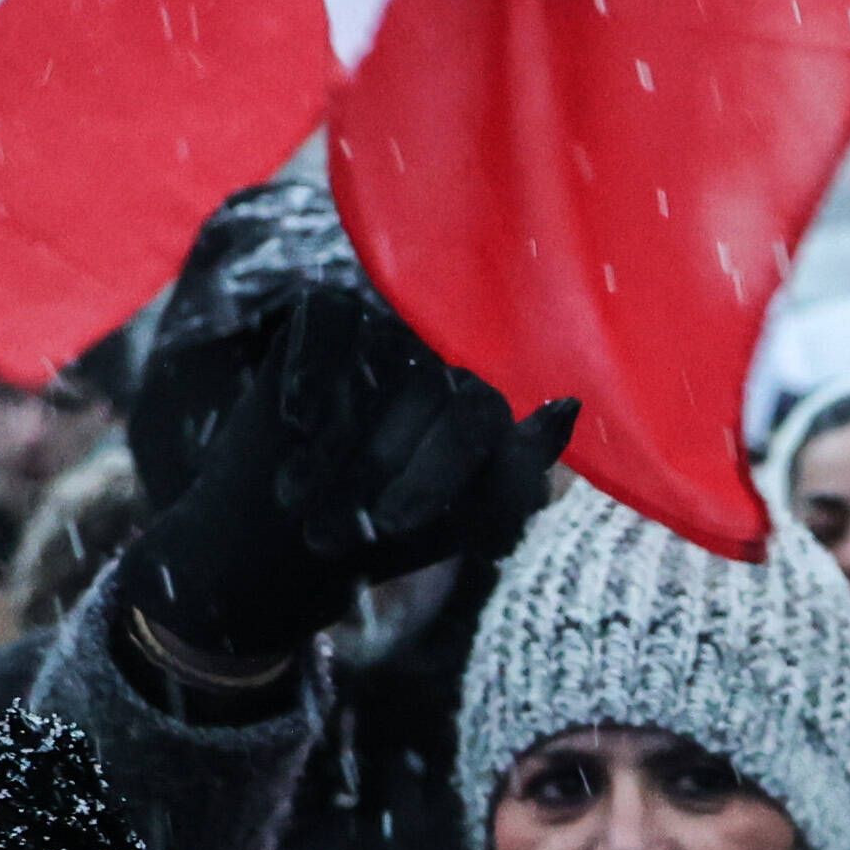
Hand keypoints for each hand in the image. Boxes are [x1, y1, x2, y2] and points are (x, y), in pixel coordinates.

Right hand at [109, 287, 572, 694]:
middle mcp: (437, 361)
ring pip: (380, 363)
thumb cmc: (377, 535)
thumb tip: (570, 405)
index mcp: (477, 406)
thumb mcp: (459, 523)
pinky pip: (330, 324)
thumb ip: (518, 476)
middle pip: (429, 390)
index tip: (393, 527)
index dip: (437, 472)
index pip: (480, 416)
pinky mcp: (327, 313)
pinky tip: (295, 421)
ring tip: (300, 494)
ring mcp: (383, 333)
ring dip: (339, 441)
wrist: (279, 536)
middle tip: (332, 528)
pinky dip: (312, 375)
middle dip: (378, 467)